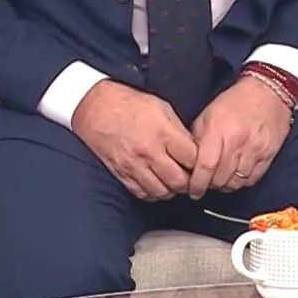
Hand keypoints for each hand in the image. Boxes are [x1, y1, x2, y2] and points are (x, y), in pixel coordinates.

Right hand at [71, 80, 197, 200]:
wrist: (96, 107)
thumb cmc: (130, 104)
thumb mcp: (162, 107)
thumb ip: (179, 130)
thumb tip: (193, 148)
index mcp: (163, 133)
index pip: (193, 159)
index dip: (200, 162)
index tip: (200, 161)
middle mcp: (149, 152)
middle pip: (179, 180)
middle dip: (188, 181)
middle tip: (190, 176)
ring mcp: (134, 165)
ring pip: (161, 191)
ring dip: (171, 189)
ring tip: (174, 181)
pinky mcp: (121, 173)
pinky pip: (142, 192)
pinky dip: (153, 192)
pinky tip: (157, 184)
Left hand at [189, 76, 291, 196]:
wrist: (268, 91)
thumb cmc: (235, 101)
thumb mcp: (208, 114)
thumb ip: (196, 139)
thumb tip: (188, 163)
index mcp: (219, 129)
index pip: (205, 166)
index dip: (196, 183)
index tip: (192, 190)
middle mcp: (238, 140)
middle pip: (220, 178)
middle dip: (209, 185)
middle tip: (205, 183)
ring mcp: (255, 149)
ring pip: (236, 182)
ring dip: (226, 185)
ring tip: (221, 178)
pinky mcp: (269, 154)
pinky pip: (252, 179)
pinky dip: (242, 181)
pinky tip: (236, 174)